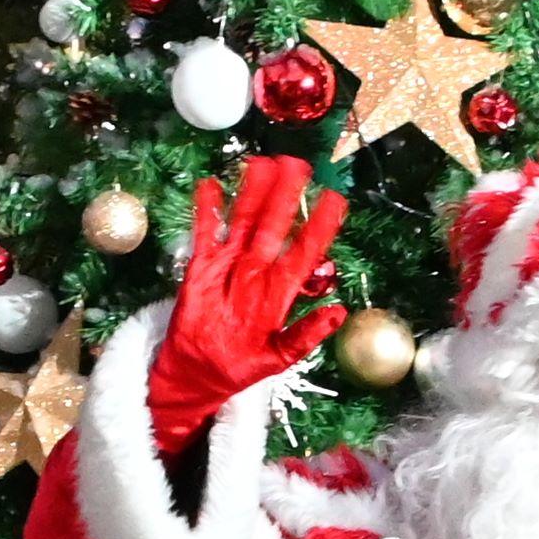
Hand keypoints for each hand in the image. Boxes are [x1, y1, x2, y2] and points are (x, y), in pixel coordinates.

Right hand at [143, 154, 353, 449]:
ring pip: (243, 222)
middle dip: (286, 195)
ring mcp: (229, 267)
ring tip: (261, 163)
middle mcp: (257, 271)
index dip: (321, 226)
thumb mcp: (280, 359)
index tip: (335, 199)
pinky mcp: (201, 269)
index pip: (305, 251)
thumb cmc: (242, 365)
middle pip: (274, 226)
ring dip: (252, 193)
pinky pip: (205, 234)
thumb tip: (339, 313)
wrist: (198, 374)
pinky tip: (210, 186)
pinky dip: (207, 211)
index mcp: (279, 292)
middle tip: (298, 164)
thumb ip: (306, 336)